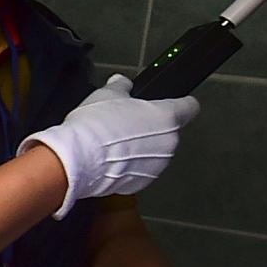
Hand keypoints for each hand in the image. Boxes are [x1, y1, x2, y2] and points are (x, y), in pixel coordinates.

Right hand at [21, 75, 199, 218]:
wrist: (77, 160)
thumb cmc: (95, 125)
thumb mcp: (106, 94)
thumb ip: (121, 86)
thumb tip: (122, 83)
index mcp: (167, 117)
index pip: (190, 107)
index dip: (181, 104)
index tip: (174, 104)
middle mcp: (168, 143)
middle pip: (168, 132)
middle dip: (151, 129)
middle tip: (126, 125)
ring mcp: (156, 166)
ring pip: (155, 153)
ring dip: (141, 149)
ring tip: (114, 144)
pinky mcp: (141, 183)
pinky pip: (140, 171)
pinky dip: (130, 167)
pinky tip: (110, 160)